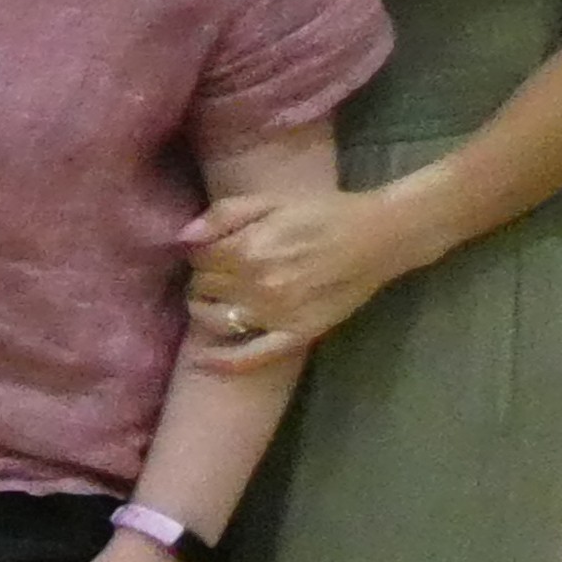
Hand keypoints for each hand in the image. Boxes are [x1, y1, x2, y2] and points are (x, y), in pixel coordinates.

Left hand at [179, 185, 412, 368]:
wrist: (378, 237)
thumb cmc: (324, 213)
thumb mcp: (271, 200)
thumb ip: (224, 214)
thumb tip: (183, 237)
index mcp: (248, 248)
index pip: (198, 259)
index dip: (201, 253)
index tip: (214, 250)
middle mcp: (256, 284)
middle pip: (202, 287)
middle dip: (204, 278)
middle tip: (220, 272)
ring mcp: (274, 314)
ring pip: (214, 320)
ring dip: (205, 310)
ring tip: (217, 299)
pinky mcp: (295, 335)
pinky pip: (250, 357)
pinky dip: (223, 361)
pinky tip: (203, 359)